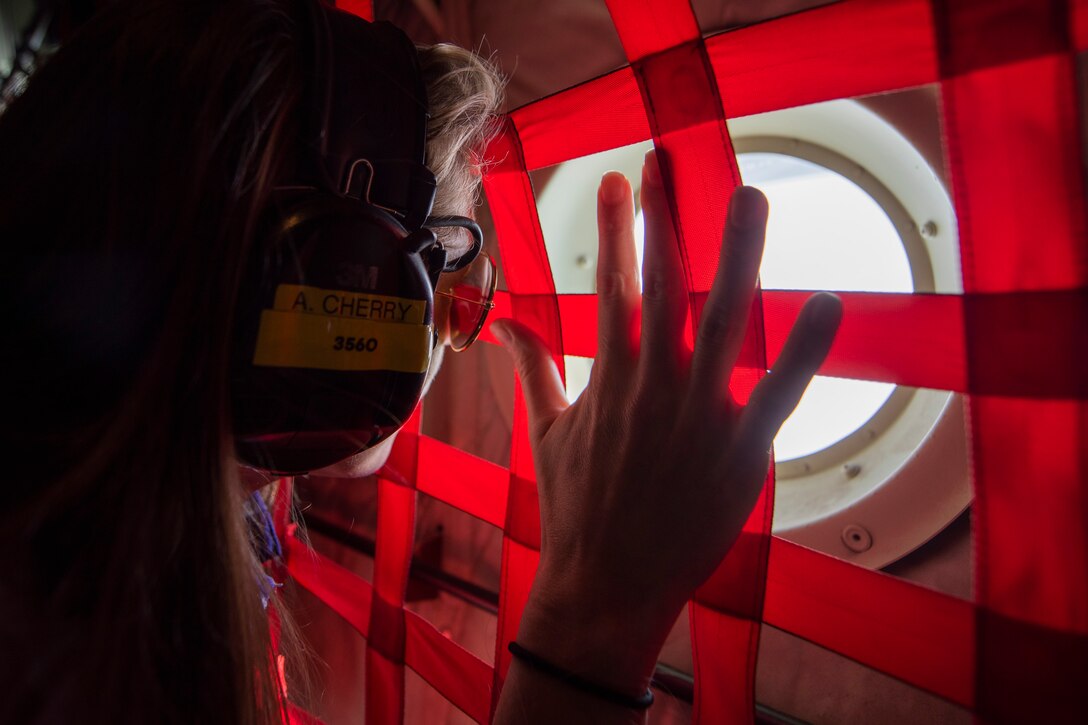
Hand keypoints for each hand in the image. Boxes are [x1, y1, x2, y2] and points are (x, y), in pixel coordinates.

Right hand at [490, 151, 841, 697]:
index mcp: (608, 379)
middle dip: (665, 217)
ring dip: (735, 253)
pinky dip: (804, 347)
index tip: (617, 179)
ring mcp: (697, 415)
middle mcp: (652, 386)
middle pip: (662, 284)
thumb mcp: (546, 435)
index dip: (614, 229)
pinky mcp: (740, 451)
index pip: (610, 286)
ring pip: (721, 318)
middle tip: (668, 161)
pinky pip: (779, 391)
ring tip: (746, 196)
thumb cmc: (576, 510)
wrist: (605, 586)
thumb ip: (534, 371)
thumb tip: (507, 325)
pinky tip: (826, 302)